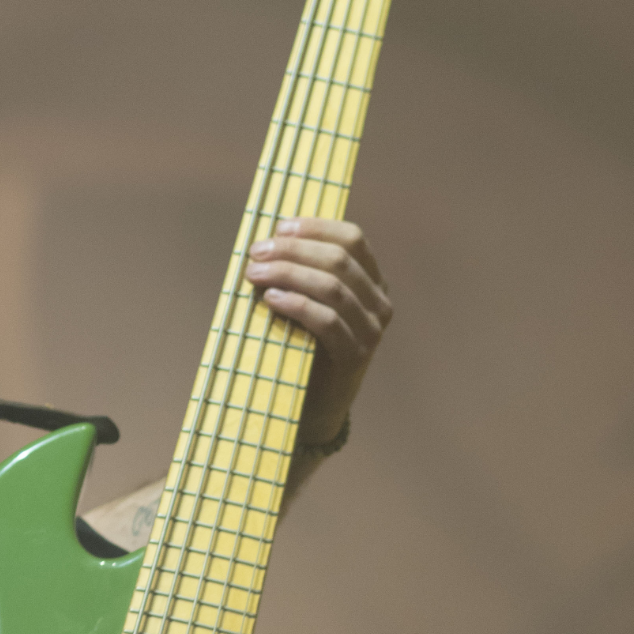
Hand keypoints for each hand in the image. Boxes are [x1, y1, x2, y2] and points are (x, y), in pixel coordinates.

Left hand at [244, 217, 391, 445]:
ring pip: (332, 287)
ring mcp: (371, 330)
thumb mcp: (305, 304)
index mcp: (371, 281)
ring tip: (254, 274)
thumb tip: (265, 241)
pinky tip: (271, 299)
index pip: (352, 239)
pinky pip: (327, 320)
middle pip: (339, 259)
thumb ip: (299, 274)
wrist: (313, 407)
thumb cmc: (302, 347)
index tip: (278, 226)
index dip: (314, 228)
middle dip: (293, 250)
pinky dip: (297, 305)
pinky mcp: (355, 355)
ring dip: (288, 274)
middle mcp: (379, 302)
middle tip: (257, 252)